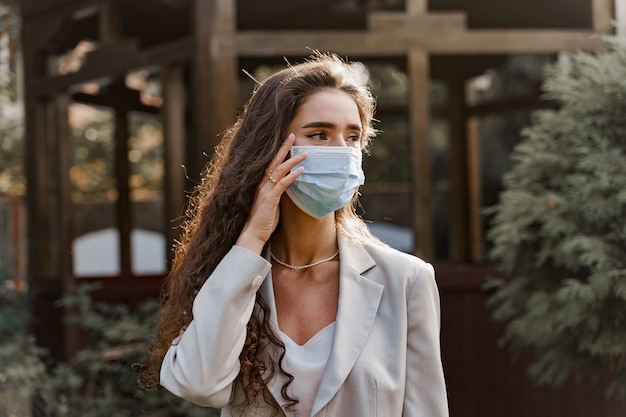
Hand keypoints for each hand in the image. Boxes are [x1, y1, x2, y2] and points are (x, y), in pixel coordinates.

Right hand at [236, 134, 305, 253]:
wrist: (252, 235)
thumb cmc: (262, 221)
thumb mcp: (271, 204)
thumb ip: (277, 193)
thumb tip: (287, 187)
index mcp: (261, 184)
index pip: (271, 163)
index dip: (279, 151)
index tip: (287, 141)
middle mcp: (262, 184)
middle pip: (274, 161)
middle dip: (284, 147)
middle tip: (292, 135)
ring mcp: (265, 191)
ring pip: (279, 170)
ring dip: (292, 160)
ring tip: (305, 153)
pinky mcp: (270, 199)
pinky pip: (282, 184)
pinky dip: (292, 176)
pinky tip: (301, 170)